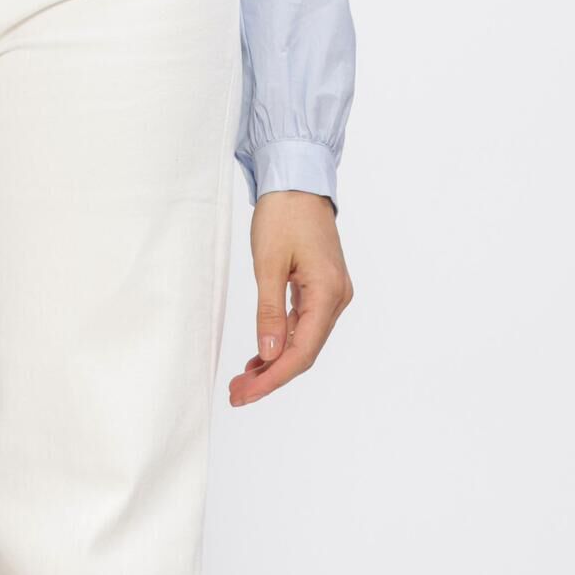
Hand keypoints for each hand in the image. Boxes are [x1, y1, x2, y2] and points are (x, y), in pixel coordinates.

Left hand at [228, 192, 352, 406]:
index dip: (273, 378)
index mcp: (328, 292)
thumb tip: (270, 354)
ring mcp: (332, 293)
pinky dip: (282, 342)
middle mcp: (337, 297)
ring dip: (275, 362)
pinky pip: (304, 325)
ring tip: (243, 381)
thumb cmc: (283, 215)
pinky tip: (261, 356)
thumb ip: (270, 312)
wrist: (297, 180)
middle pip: (305, 351)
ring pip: (304, 341)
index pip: (302, 351)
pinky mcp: (321, 288)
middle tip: (237, 394)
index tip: (245, 394)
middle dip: (271, 376)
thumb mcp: (269, 264)